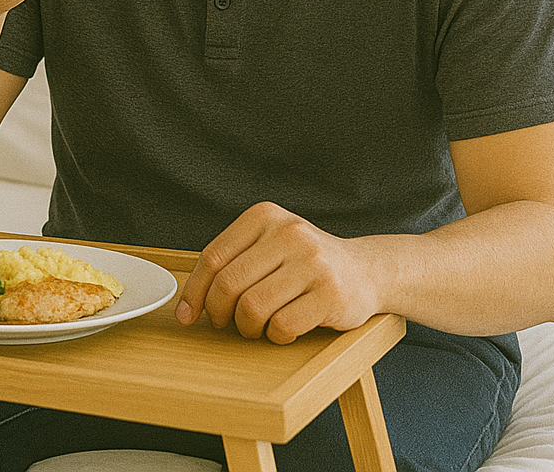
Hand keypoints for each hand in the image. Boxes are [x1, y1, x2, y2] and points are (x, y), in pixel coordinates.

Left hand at [175, 202, 379, 344]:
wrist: (366, 271)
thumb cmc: (305, 264)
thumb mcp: (267, 246)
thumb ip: (231, 264)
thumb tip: (187, 306)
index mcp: (265, 216)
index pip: (213, 257)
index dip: (194, 291)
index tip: (187, 315)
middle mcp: (288, 233)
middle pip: (229, 284)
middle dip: (219, 312)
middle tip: (227, 323)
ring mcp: (312, 262)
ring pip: (252, 307)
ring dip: (247, 327)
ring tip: (257, 326)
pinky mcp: (330, 293)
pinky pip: (282, 325)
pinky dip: (276, 336)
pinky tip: (284, 329)